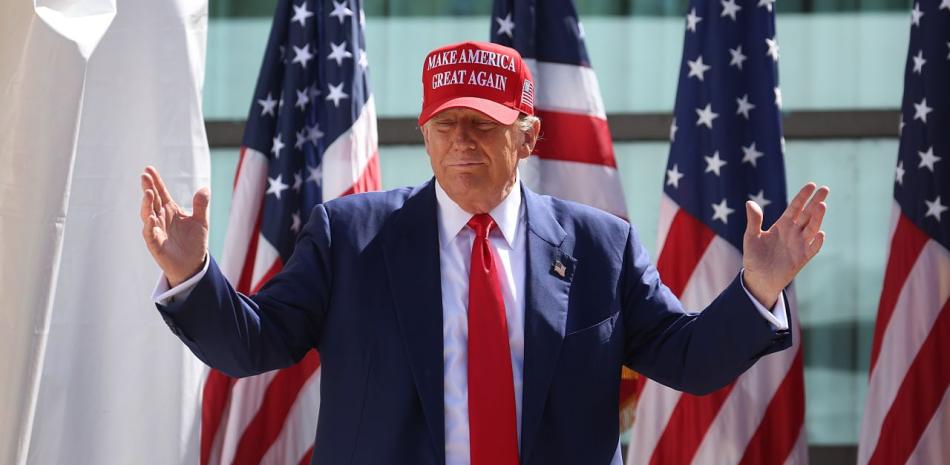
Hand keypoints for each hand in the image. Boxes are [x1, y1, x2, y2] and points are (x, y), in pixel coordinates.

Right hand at [140, 166, 209, 286]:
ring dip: (147, 204)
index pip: (161, 192)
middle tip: (144, 176)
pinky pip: (150, 234)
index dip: (155, 181)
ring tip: (149, 193)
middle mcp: (161, 218)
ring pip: (148, 215)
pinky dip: (149, 226)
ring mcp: (156, 230)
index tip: (149, 169)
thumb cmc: (194, 242)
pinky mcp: (155, 244)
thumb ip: (201, 205)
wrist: (193, 265)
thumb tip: (205, 188)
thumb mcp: (201, 221)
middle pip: (152, 200)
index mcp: (170, 210)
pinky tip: (151, 218)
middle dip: (148, 188)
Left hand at [742, 183, 828, 307]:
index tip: (811, 185)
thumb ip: (754, 221)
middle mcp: (793, 233)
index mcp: (782, 225)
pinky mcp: (802, 258)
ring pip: (811, 229)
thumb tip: (749, 202)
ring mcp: (799, 245)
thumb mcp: (751, 237)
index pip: (795, 208)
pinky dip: (817, 242)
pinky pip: (812, 249)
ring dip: (817, 218)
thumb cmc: (754, 257)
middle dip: (815, 202)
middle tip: (825, 189)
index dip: (803, 197)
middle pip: (807, 215)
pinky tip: (820, 233)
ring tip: (822, 205)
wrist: (758, 279)